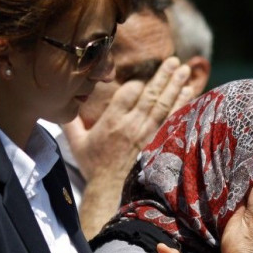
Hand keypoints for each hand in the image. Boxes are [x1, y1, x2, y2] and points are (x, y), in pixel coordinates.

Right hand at [63, 57, 192, 181]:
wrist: (111, 191)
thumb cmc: (93, 166)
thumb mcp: (76, 144)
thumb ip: (70, 122)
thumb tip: (63, 104)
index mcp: (112, 122)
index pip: (128, 93)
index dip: (137, 83)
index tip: (142, 78)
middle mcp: (132, 125)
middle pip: (151, 95)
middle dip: (164, 76)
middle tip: (175, 61)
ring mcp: (148, 134)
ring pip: (164, 105)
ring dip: (176, 86)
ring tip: (185, 70)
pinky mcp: (158, 143)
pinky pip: (172, 120)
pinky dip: (181, 106)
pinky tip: (189, 93)